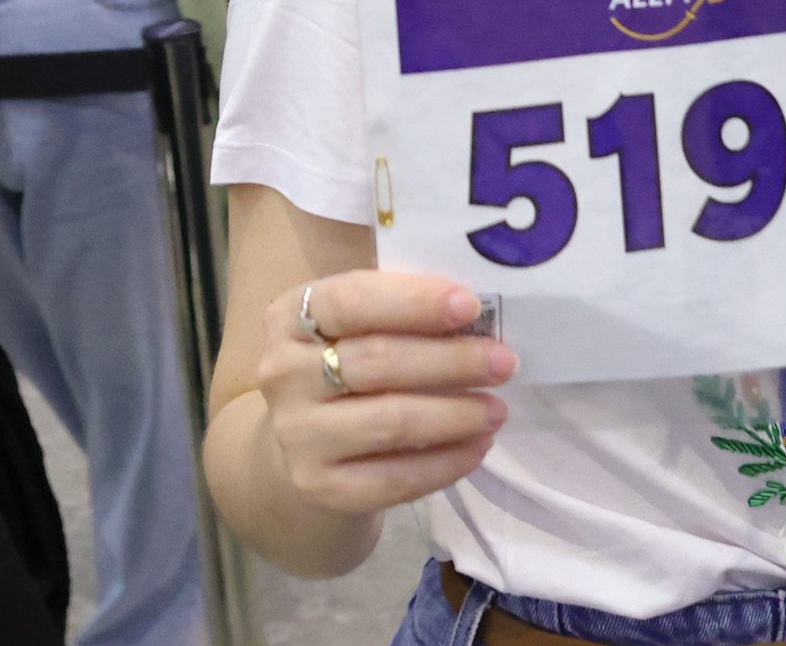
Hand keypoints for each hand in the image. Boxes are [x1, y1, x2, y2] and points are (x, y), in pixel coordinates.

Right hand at [256, 272, 512, 515]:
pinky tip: (477, 446)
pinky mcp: (319, 485)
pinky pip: (395, 478)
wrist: (306, 437)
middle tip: (504, 363)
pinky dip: (445, 462)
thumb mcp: (356, 323)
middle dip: (452, 361)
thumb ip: (400, 310)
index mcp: (289, 316)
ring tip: (497, 409)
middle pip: (378, 362)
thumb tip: (476, 315)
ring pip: (391, 421)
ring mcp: (295, 434)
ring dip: (456, 415)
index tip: (470, 307)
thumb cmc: (345, 361)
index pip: (350, 300)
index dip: (413, 302)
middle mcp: (281, 373)